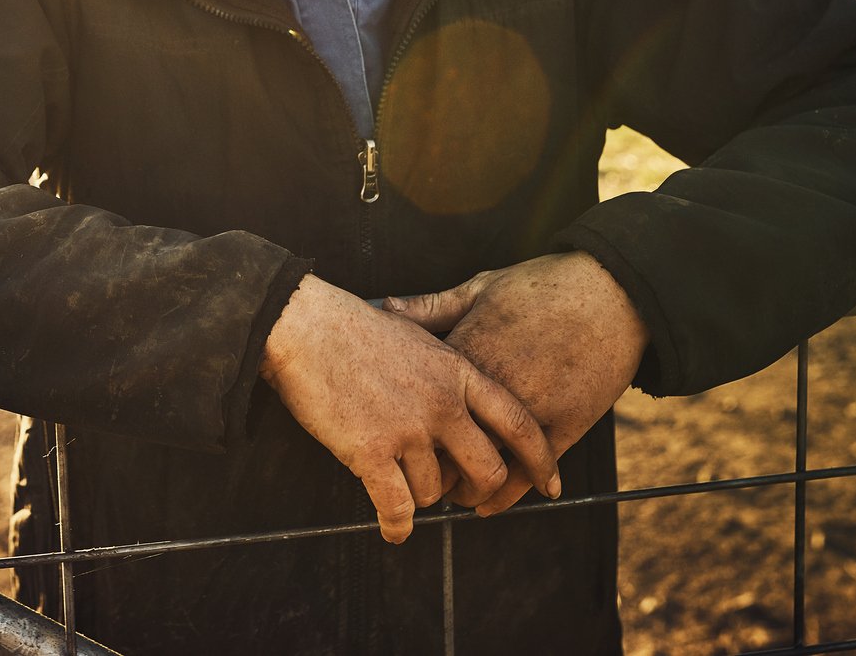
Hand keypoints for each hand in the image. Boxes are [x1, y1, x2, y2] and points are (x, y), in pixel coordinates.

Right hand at [259, 274, 559, 543]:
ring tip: (400, 481)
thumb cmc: (352, 327)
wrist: (304, 326)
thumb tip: (462, 395)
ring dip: (420, 495)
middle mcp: (442, 404)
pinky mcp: (371, 451)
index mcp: (457, 372)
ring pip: (436, 491)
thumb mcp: (417, 331)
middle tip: (461, 494)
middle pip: (488, 470)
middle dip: (477, 490)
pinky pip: (397, 507)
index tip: (551, 486)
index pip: (518, 422)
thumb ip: (446, 367)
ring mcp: (408, 429)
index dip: (540, 459)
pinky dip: (397, 526)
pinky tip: (394, 530)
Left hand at [388, 251, 646, 514]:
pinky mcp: (565, 426)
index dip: (403, 431)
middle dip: (430, 470)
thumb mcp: (480, 287)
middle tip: (421, 479)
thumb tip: (385, 305)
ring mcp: (529, 412)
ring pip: (486, 470)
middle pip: (446, 449)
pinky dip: (509, 495)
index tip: (396, 438)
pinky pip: (529, 474)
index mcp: (464, 357)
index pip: (418, 410)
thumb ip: (432, 306)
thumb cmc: (542, 285)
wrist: (610, 292)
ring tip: (457, 496)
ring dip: (468, 491)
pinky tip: (493, 504)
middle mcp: (491, 391)